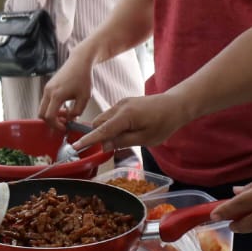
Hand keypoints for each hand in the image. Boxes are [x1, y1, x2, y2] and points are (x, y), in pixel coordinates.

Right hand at [38, 54, 93, 131]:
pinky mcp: (48, 86)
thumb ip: (77, 111)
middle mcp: (48, 91)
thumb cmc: (83, 77)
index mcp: (56, 95)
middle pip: (41, 114)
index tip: (65, 127)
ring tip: (65, 114)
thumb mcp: (85, 98)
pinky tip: (64, 107)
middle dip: (51, 122)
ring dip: (52, 114)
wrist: (79, 61)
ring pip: (42, 108)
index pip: (49, 116)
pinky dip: (52, 107)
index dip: (56, 125)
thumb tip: (70, 119)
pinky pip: (46, 102)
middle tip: (63, 124)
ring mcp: (47, 88)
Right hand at [74, 92, 189, 154]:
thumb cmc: (164, 123)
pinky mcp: (125, 103)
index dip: (88, 140)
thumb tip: (105, 145)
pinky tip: (126, 131)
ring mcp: (122, 103)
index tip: (76, 147)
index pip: (102, 130)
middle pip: (98, 123)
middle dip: (98, 135)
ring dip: (106, 130)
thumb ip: (123, 141)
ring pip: (104, 119)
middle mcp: (120, 106)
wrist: (175, 105)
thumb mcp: (145, 139)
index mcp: (125, 116)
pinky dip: (112, 125)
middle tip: (112, 147)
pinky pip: (111, 115)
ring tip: (124, 138)